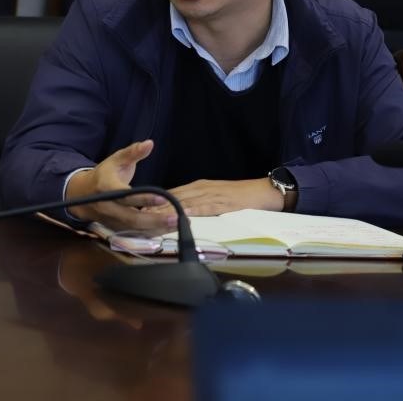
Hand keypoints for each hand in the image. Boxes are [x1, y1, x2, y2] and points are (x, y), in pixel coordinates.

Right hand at [65, 140, 172, 231]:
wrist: (83, 194)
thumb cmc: (104, 174)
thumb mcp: (116, 159)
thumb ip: (133, 152)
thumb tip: (149, 143)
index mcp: (106, 188)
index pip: (127, 196)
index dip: (144, 198)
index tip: (163, 198)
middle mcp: (107, 208)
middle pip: (132, 218)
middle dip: (155, 220)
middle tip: (176, 218)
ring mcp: (110, 221)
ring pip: (135, 230)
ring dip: (157, 229)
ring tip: (178, 224)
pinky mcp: (115, 230)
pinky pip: (135, 235)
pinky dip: (152, 234)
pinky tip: (167, 229)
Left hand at [147, 178, 283, 217]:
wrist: (264, 191)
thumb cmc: (241, 197)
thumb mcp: (217, 197)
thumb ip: (200, 202)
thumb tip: (184, 212)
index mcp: (200, 187)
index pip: (174, 193)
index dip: (156, 200)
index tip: (140, 205)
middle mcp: (202, 188)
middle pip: (175, 196)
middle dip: (156, 204)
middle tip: (138, 211)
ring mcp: (212, 194)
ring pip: (186, 201)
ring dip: (168, 208)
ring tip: (152, 214)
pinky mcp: (222, 202)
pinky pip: (204, 206)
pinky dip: (191, 210)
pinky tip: (181, 214)